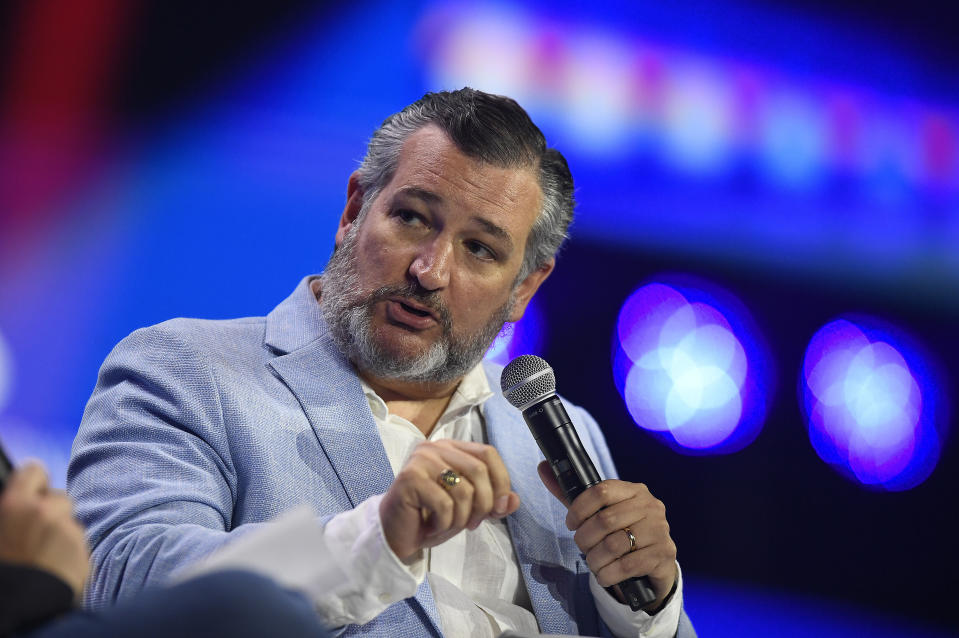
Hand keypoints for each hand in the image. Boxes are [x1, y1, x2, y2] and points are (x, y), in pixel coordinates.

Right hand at [0, 463, 90, 596]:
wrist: (20, 605)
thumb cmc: (6, 569)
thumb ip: (12, 515)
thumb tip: (18, 506)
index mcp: (15, 506)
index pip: (33, 471)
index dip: (33, 482)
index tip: (33, 492)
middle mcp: (44, 511)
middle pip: (58, 498)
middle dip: (52, 512)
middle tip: (37, 535)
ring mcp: (67, 529)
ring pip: (70, 522)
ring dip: (63, 533)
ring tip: (45, 556)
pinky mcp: (84, 548)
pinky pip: (79, 542)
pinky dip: (72, 551)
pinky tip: (57, 567)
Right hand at [379, 440, 519, 560]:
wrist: (395, 534)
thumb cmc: (431, 517)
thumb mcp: (469, 510)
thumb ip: (493, 502)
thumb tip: (514, 501)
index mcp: (452, 448)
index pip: (488, 454)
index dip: (501, 481)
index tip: (500, 508)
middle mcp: (436, 447)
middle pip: (479, 470)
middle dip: (484, 504)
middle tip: (473, 524)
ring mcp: (421, 460)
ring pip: (464, 490)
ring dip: (462, 518)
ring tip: (447, 525)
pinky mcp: (410, 478)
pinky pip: (444, 504)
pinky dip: (444, 523)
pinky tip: (431, 525)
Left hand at [538, 461, 676, 610]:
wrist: (655, 561)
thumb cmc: (622, 532)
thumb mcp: (599, 512)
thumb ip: (571, 495)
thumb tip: (542, 467)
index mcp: (634, 490)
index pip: (601, 491)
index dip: (579, 509)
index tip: (571, 524)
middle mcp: (650, 506)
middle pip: (605, 520)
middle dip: (585, 539)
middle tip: (582, 547)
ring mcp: (660, 530)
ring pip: (614, 545)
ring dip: (595, 559)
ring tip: (593, 563)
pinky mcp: (664, 554)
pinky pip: (627, 566)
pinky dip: (608, 574)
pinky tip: (604, 575)